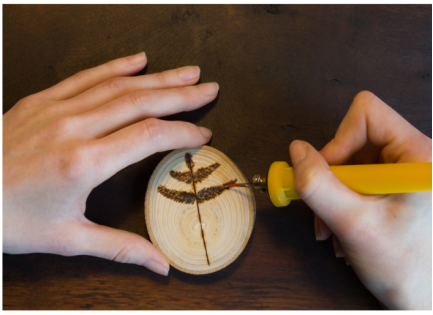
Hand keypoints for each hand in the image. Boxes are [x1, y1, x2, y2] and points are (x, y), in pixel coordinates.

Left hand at [2, 52, 216, 275]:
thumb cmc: (10, 219)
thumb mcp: (67, 239)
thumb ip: (121, 249)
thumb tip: (162, 266)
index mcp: (84, 163)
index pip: (149, 136)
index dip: (183, 131)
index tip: (204, 134)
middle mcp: (74, 128)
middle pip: (141, 102)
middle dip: (181, 94)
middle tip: (209, 87)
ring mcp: (57, 109)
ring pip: (118, 85)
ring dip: (158, 77)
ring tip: (187, 72)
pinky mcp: (41, 100)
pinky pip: (86, 76)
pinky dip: (115, 65)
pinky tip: (138, 59)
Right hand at [289, 91, 431, 310]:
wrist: (422, 300)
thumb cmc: (405, 266)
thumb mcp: (354, 225)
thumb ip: (319, 185)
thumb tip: (297, 151)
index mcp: (417, 154)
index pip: (366, 114)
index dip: (338, 140)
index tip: (329, 175)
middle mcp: (412, 156)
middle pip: (354, 139)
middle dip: (332, 176)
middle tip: (326, 207)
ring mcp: (402, 172)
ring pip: (350, 162)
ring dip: (333, 194)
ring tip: (334, 227)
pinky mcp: (392, 186)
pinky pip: (355, 180)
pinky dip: (341, 202)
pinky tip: (343, 228)